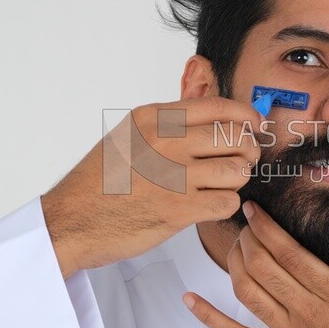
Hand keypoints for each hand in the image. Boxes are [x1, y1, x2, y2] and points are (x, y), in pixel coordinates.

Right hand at [41, 98, 261, 278]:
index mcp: (155, 118)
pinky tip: (207, 206)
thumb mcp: (131, 135)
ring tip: (219, 185)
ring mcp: (174, 175)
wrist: (72, 220)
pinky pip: (227, 202)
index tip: (256, 126)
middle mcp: (166, 141)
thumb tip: (218, 122)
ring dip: (236, 181)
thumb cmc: (101, 181)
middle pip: (236, 138)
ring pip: (238, 171)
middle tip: (241, 162)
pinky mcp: (179, 210)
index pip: (219, 106)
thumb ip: (170, 126)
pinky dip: (224, 205)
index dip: (247, 116)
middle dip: (247, 152)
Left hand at [183, 200, 328, 327]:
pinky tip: (190, 299)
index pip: (294, 253)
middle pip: (264, 266)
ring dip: (233, 263)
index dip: (269, 228)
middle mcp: (309, 314)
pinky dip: (209, 316)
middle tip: (245, 224)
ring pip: (247, 291)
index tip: (255, 210)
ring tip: (234, 246)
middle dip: (248, 238)